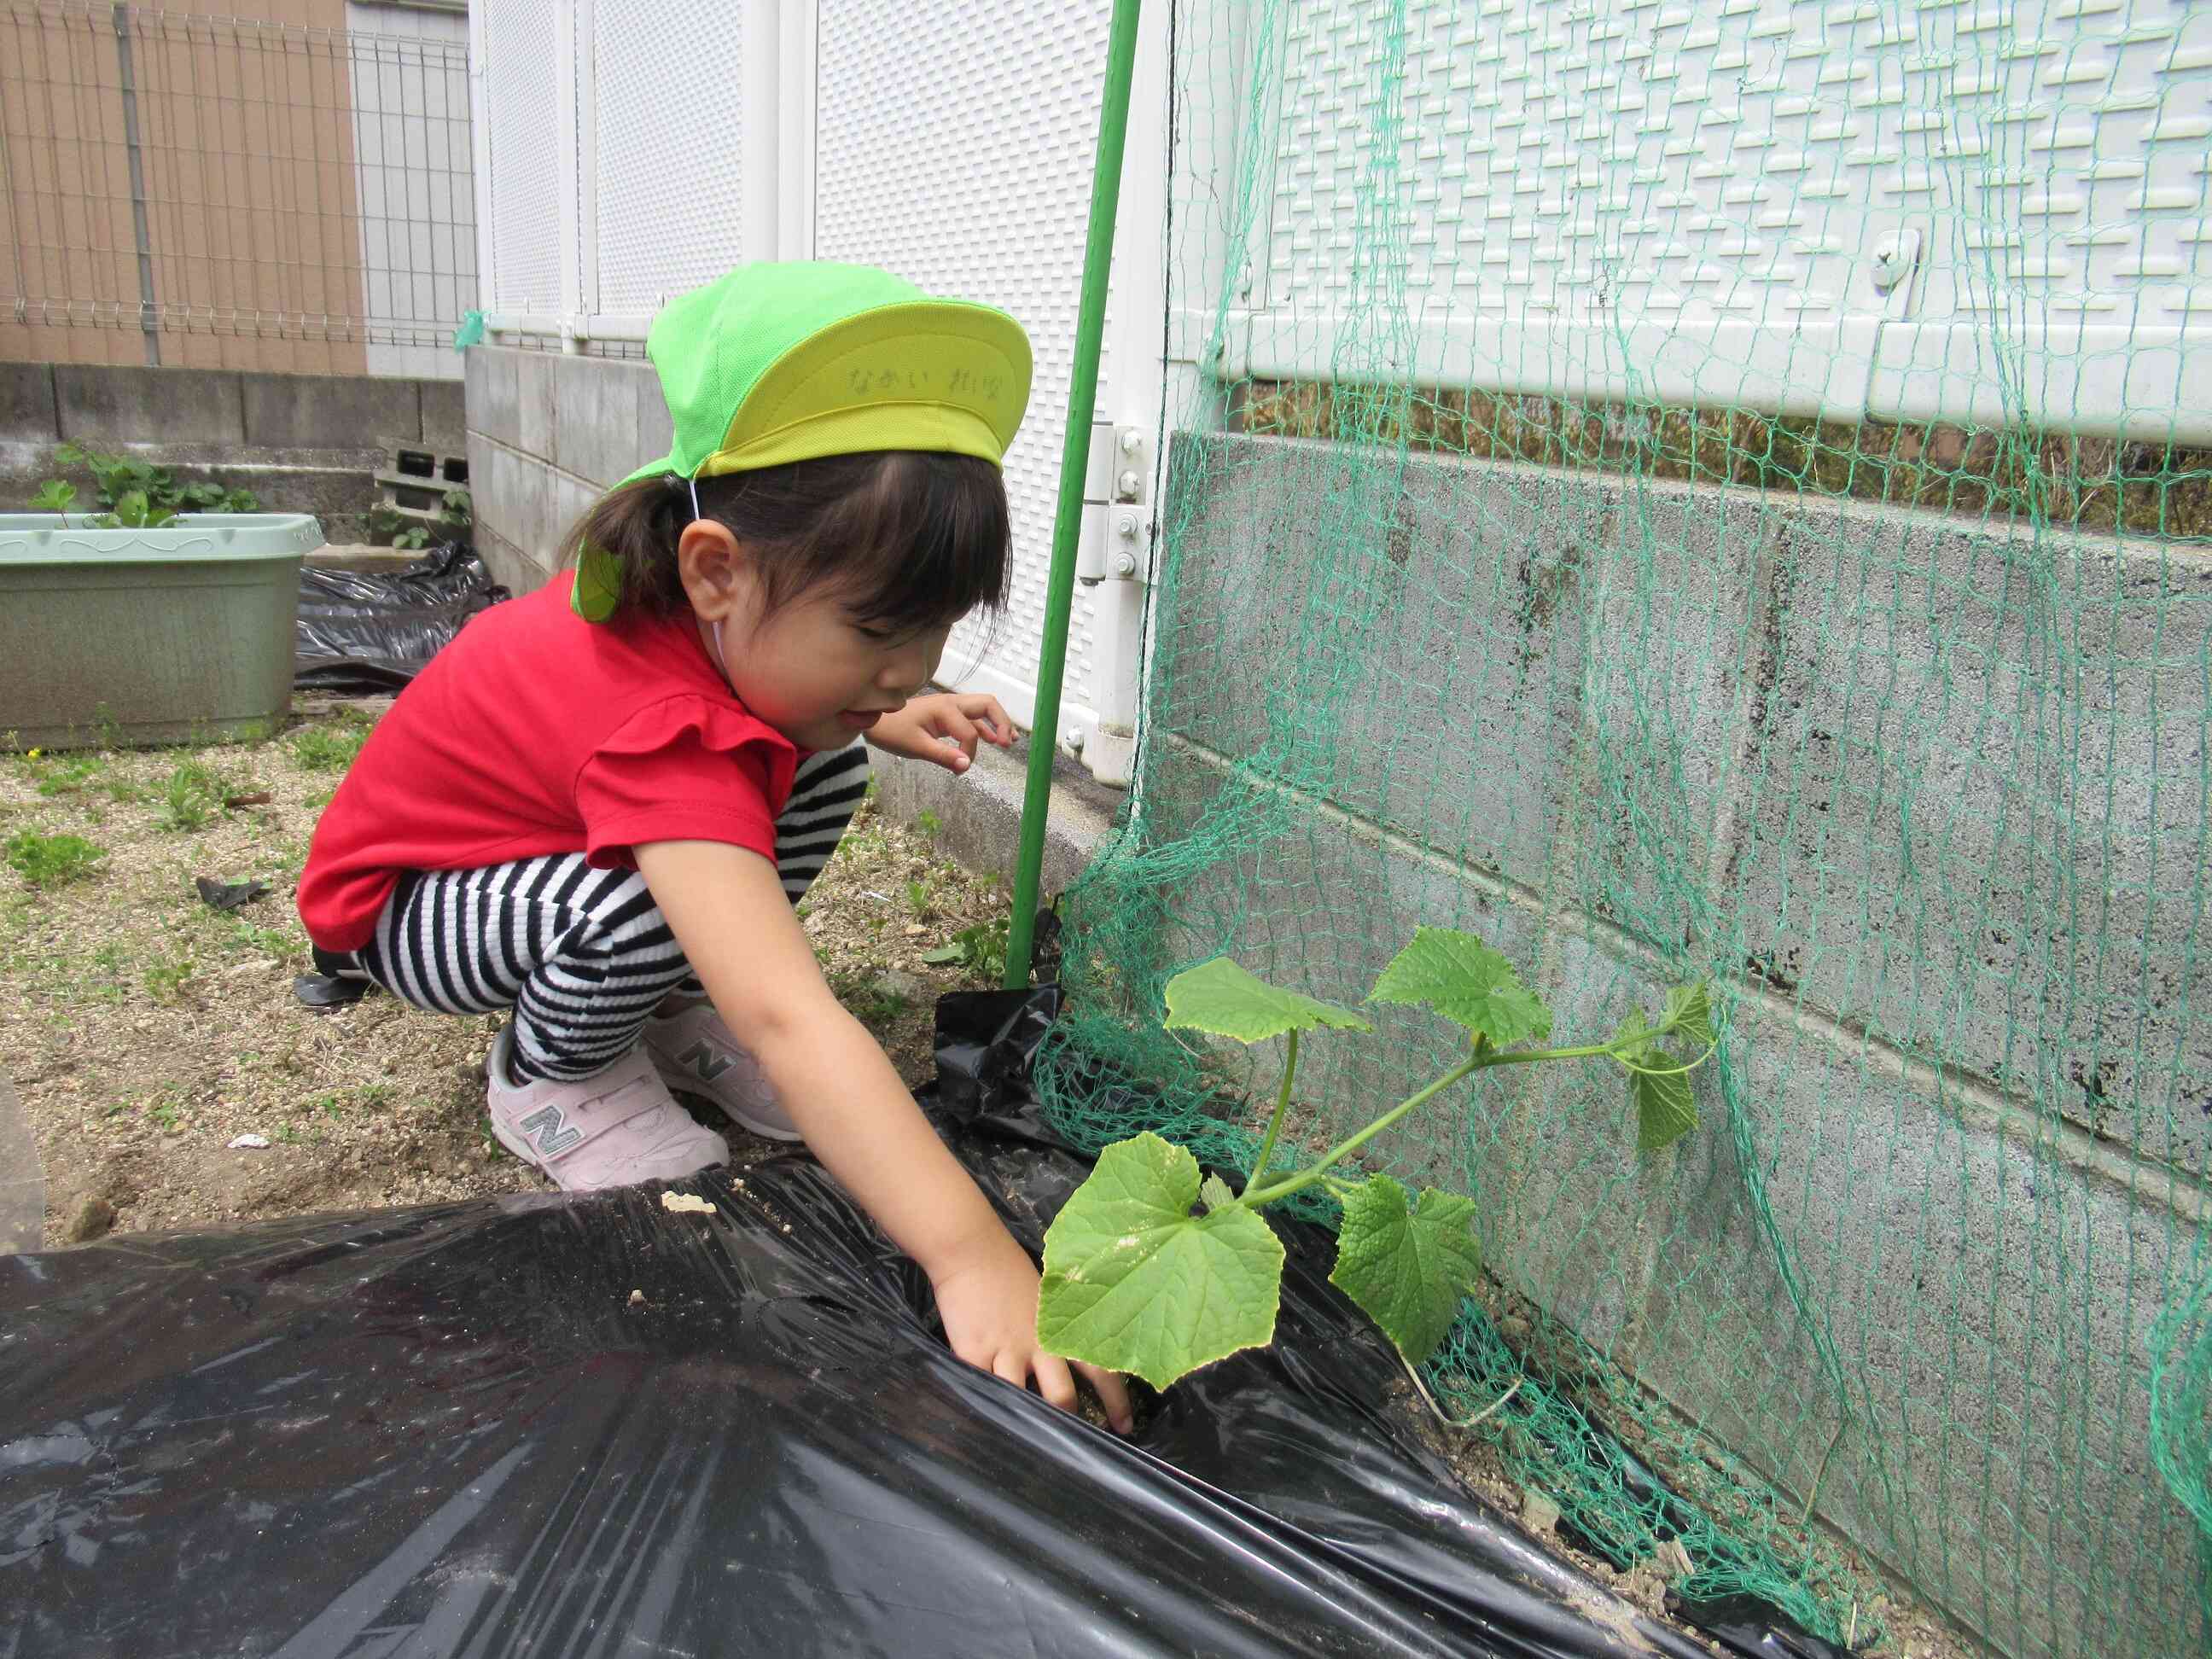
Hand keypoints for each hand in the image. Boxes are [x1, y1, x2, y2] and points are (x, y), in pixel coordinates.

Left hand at [865, 692, 1014, 775]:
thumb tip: (966, 766)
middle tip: (1008, 742)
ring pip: (982, 710)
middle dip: (1002, 722)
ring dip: (997, 723)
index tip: (960, 768)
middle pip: (987, 705)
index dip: (969, 752)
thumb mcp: (916, 746)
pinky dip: (984, 728)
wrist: (875, 721)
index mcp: (945, 708)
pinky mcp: (947, 716)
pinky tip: (991, 740)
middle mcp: (952, 703)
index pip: (969, 732)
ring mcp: (951, 708)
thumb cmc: (892, 731)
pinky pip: (972, 719)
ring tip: (1009, 741)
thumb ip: (943, 755)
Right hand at [930, 1228, 1134, 1433]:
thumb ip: (1063, 1325)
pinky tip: (984, 1422)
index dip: (1116, 1401)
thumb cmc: (1011, 1269)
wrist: (971, 1250)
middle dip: (1068, 1422)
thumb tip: (1078, 1352)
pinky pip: (981, 1390)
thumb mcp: (1050, 1295)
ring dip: (1026, 1422)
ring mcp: (1005, 1351)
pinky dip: (984, 1406)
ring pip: (1022, 1401)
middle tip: (1073, 1441)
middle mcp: (1039, 1345)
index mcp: (1064, 1330)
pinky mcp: (973, 1353)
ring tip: (1027, 1441)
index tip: (1126, 1426)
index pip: (1100, 1370)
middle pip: (1062, 1397)